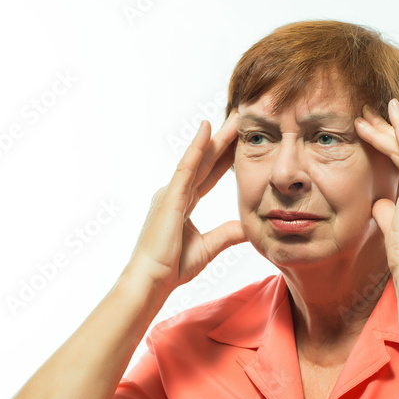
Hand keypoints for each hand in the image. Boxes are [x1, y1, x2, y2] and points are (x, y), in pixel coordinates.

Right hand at [123, 110, 246, 291]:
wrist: (151, 281)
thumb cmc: (172, 268)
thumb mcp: (208, 247)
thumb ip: (226, 234)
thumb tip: (247, 227)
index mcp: (182, 203)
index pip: (210, 174)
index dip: (225, 157)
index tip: (242, 140)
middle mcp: (175, 193)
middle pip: (205, 161)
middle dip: (223, 140)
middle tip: (241, 117)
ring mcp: (170, 193)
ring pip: (198, 158)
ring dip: (216, 137)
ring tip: (233, 116)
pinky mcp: (169, 198)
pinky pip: (186, 168)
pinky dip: (196, 148)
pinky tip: (207, 130)